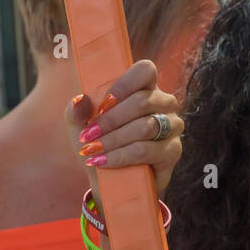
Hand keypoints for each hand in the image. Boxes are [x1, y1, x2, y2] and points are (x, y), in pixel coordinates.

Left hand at [65, 60, 182, 196]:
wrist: (110, 179)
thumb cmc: (99, 143)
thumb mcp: (81, 127)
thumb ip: (76, 112)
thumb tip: (79, 100)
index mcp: (144, 88)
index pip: (145, 70)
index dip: (123, 85)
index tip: (101, 105)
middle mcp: (163, 104)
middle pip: (142, 101)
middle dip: (110, 120)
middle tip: (87, 135)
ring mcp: (172, 126)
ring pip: (145, 127)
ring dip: (113, 139)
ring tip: (92, 150)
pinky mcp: (172, 151)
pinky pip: (146, 150)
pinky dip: (120, 156)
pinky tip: (103, 162)